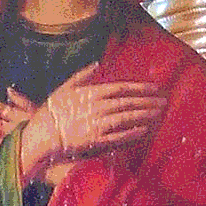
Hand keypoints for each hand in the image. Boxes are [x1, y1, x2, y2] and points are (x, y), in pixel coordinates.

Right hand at [18, 63, 165, 185]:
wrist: (41, 136)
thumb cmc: (50, 113)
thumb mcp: (63, 88)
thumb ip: (81, 76)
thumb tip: (95, 64)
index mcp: (89, 93)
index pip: (120, 87)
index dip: (139, 87)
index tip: (154, 88)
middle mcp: (96, 107)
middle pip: (128, 102)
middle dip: (148, 101)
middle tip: (164, 101)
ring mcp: (96, 124)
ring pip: (126, 117)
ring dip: (144, 115)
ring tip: (159, 113)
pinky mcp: (95, 141)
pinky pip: (117, 136)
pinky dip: (132, 133)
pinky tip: (144, 130)